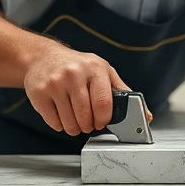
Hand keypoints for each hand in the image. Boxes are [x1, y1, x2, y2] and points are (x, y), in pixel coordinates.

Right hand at [24, 43, 140, 135]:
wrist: (43, 57)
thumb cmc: (78, 66)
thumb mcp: (103, 72)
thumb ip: (123, 93)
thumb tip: (145, 116)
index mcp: (95, 68)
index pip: (104, 104)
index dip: (104, 120)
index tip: (102, 122)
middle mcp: (74, 74)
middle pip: (86, 117)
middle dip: (89, 126)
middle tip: (88, 121)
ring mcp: (55, 83)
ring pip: (70, 124)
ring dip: (75, 128)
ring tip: (74, 118)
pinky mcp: (39, 93)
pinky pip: (54, 123)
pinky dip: (59, 125)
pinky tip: (61, 112)